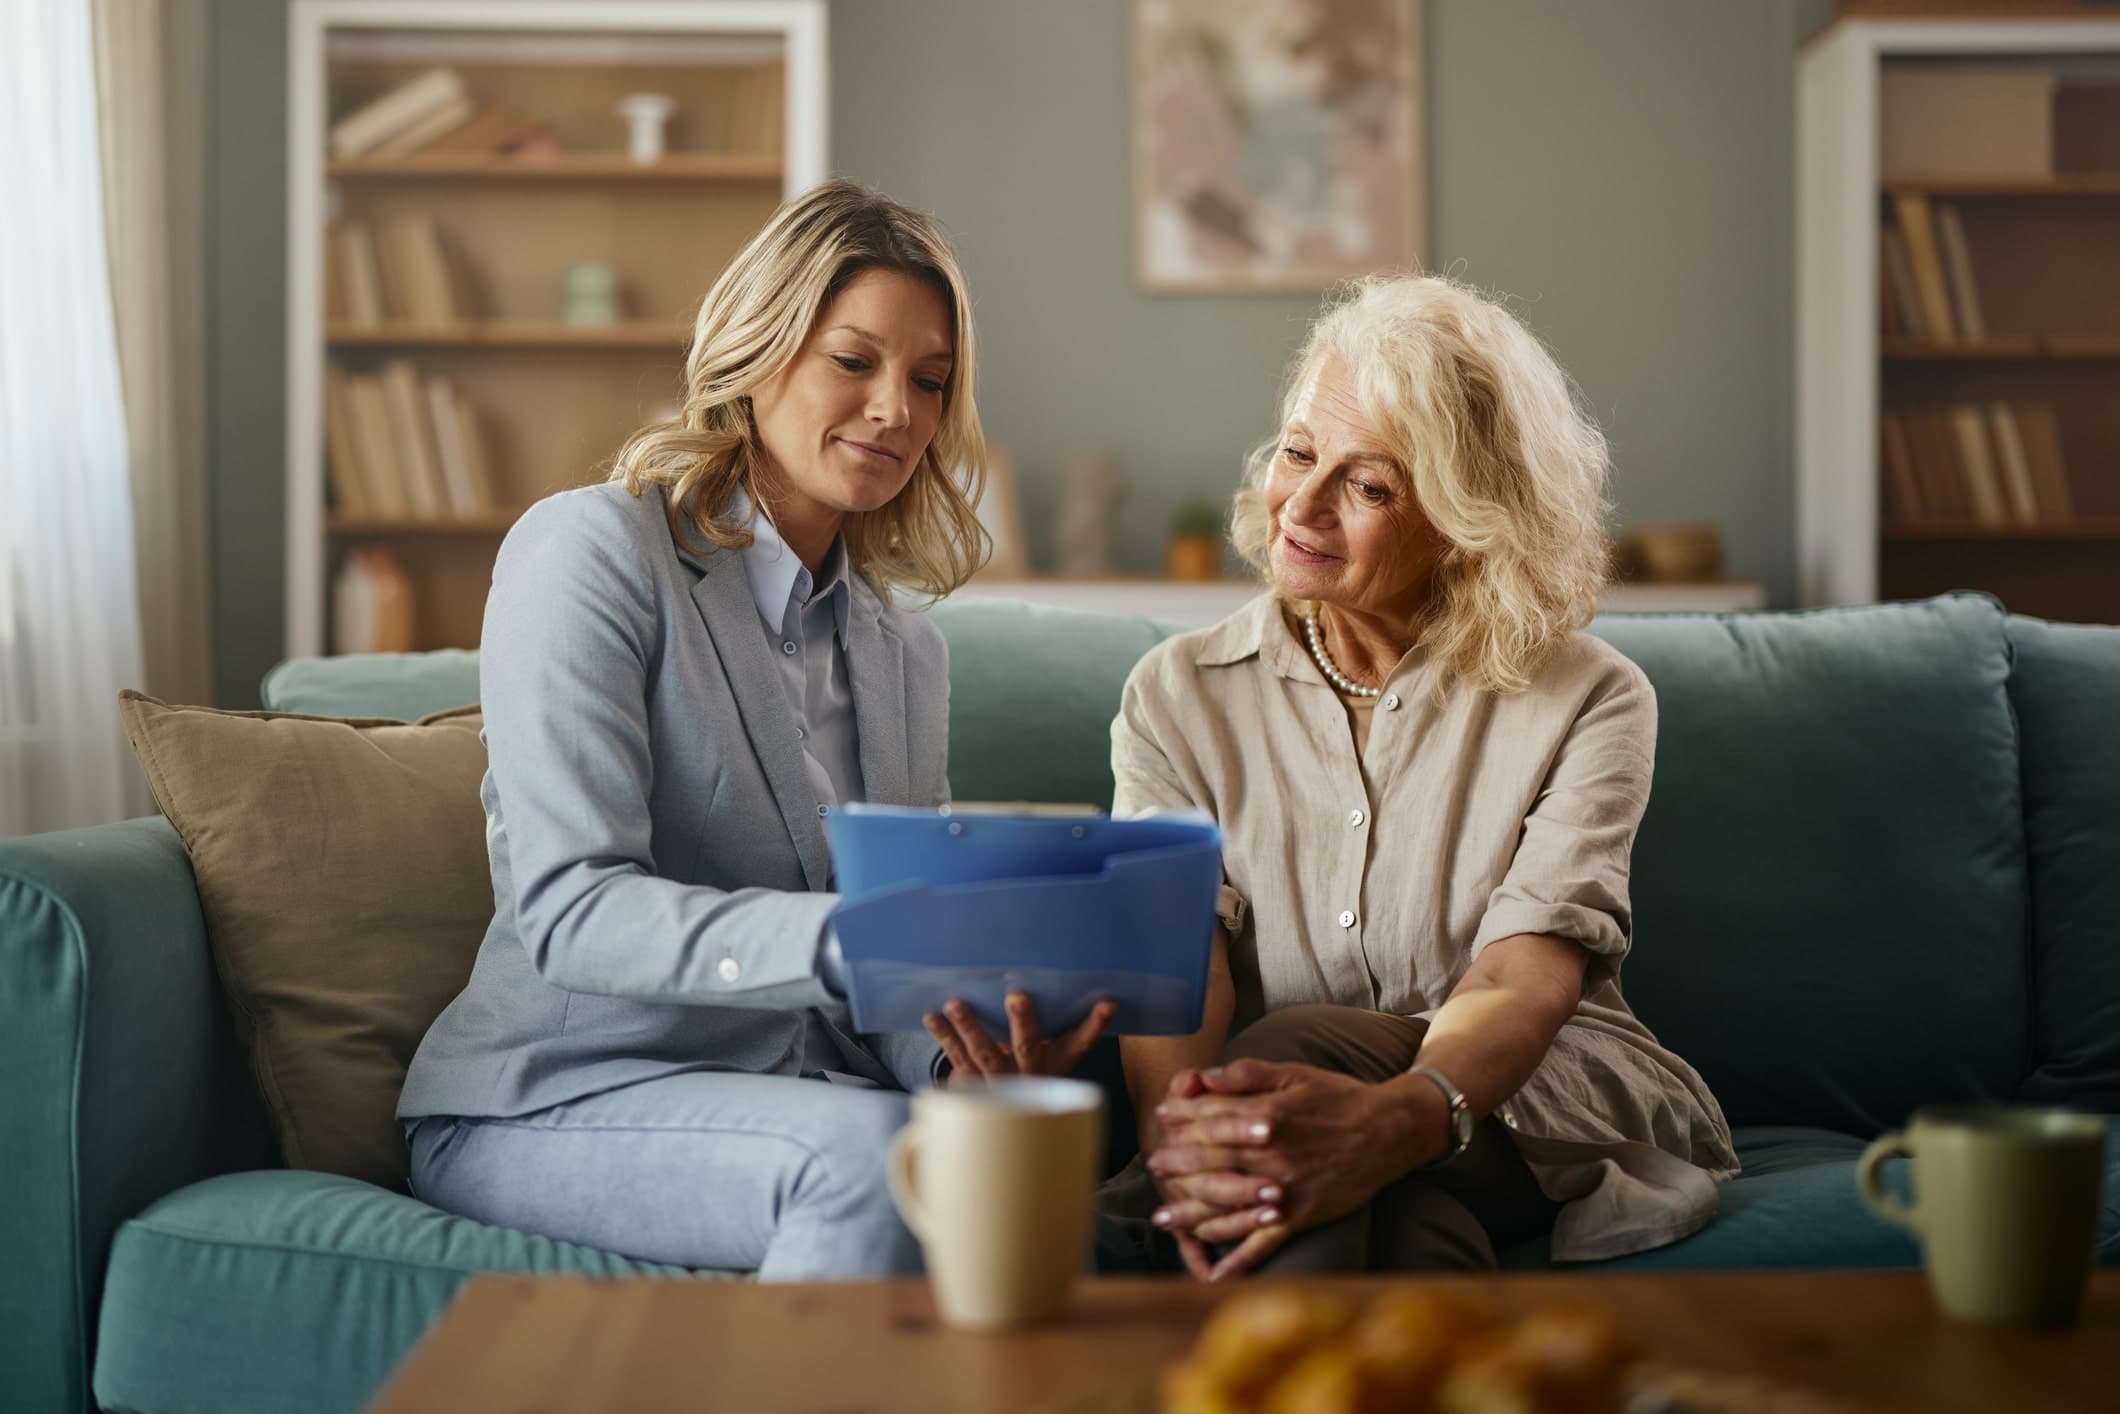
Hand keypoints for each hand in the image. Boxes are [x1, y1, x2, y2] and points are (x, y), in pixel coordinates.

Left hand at [924, 991, 1114, 1082]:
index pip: (1079, 1044)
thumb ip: (1054, 1025)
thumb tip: (1058, 979)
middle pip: (1027, 1050)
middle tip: (1017, 997)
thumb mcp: (1047, 1052)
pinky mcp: (970, 1084)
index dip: (1094, 1026)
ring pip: (984, 1055)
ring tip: (957, 1004)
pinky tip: (932, 1015)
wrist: (999, 1116)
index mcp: (1054, 1064)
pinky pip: (956, 1058)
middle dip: (1023, 1024)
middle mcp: (1028, 1076)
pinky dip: (944, 1036)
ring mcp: (998, 1082)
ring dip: (970, 1027)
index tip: (1108, 1003)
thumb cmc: (1025, 1066)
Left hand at [1148, 1059, 1445, 1279]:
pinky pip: (1262, 1242)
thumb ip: (1246, 1075)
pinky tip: (1214, 1272)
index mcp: (1265, 1116)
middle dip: (1175, 1165)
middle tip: (1153, 1167)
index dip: (1180, 1117)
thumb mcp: (1294, 1073)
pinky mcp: (1298, 1217)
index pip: (1209, 1118)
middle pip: (1208, 1163)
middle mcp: (1269, 1156)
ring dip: (1191, 1214)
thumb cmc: (1338, 1097)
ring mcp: (1282, 1190)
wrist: (1390, 1131)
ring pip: (1225, 1206)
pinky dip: (1238, 1260)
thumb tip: (1203, 1078)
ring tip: (1164, 1219)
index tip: (1161, 1118)